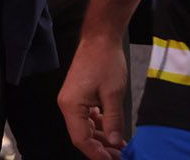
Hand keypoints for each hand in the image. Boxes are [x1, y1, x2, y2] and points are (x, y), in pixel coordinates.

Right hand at [58, 34, 129, 159]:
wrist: (99, 40)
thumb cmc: (104, 62)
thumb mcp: (113, 94)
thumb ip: (113, 120)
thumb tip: (115, 142)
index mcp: (71, 105)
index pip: (80, 139)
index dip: (96, 154)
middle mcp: (68, 105)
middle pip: (82, 136)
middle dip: (101, 149)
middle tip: (121, 157)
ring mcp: (73, 101)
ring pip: (86, 128)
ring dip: (102, 140)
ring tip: (121, 148)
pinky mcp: (80, 97)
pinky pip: (88, 119)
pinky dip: (101, 127)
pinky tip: (115, 133)